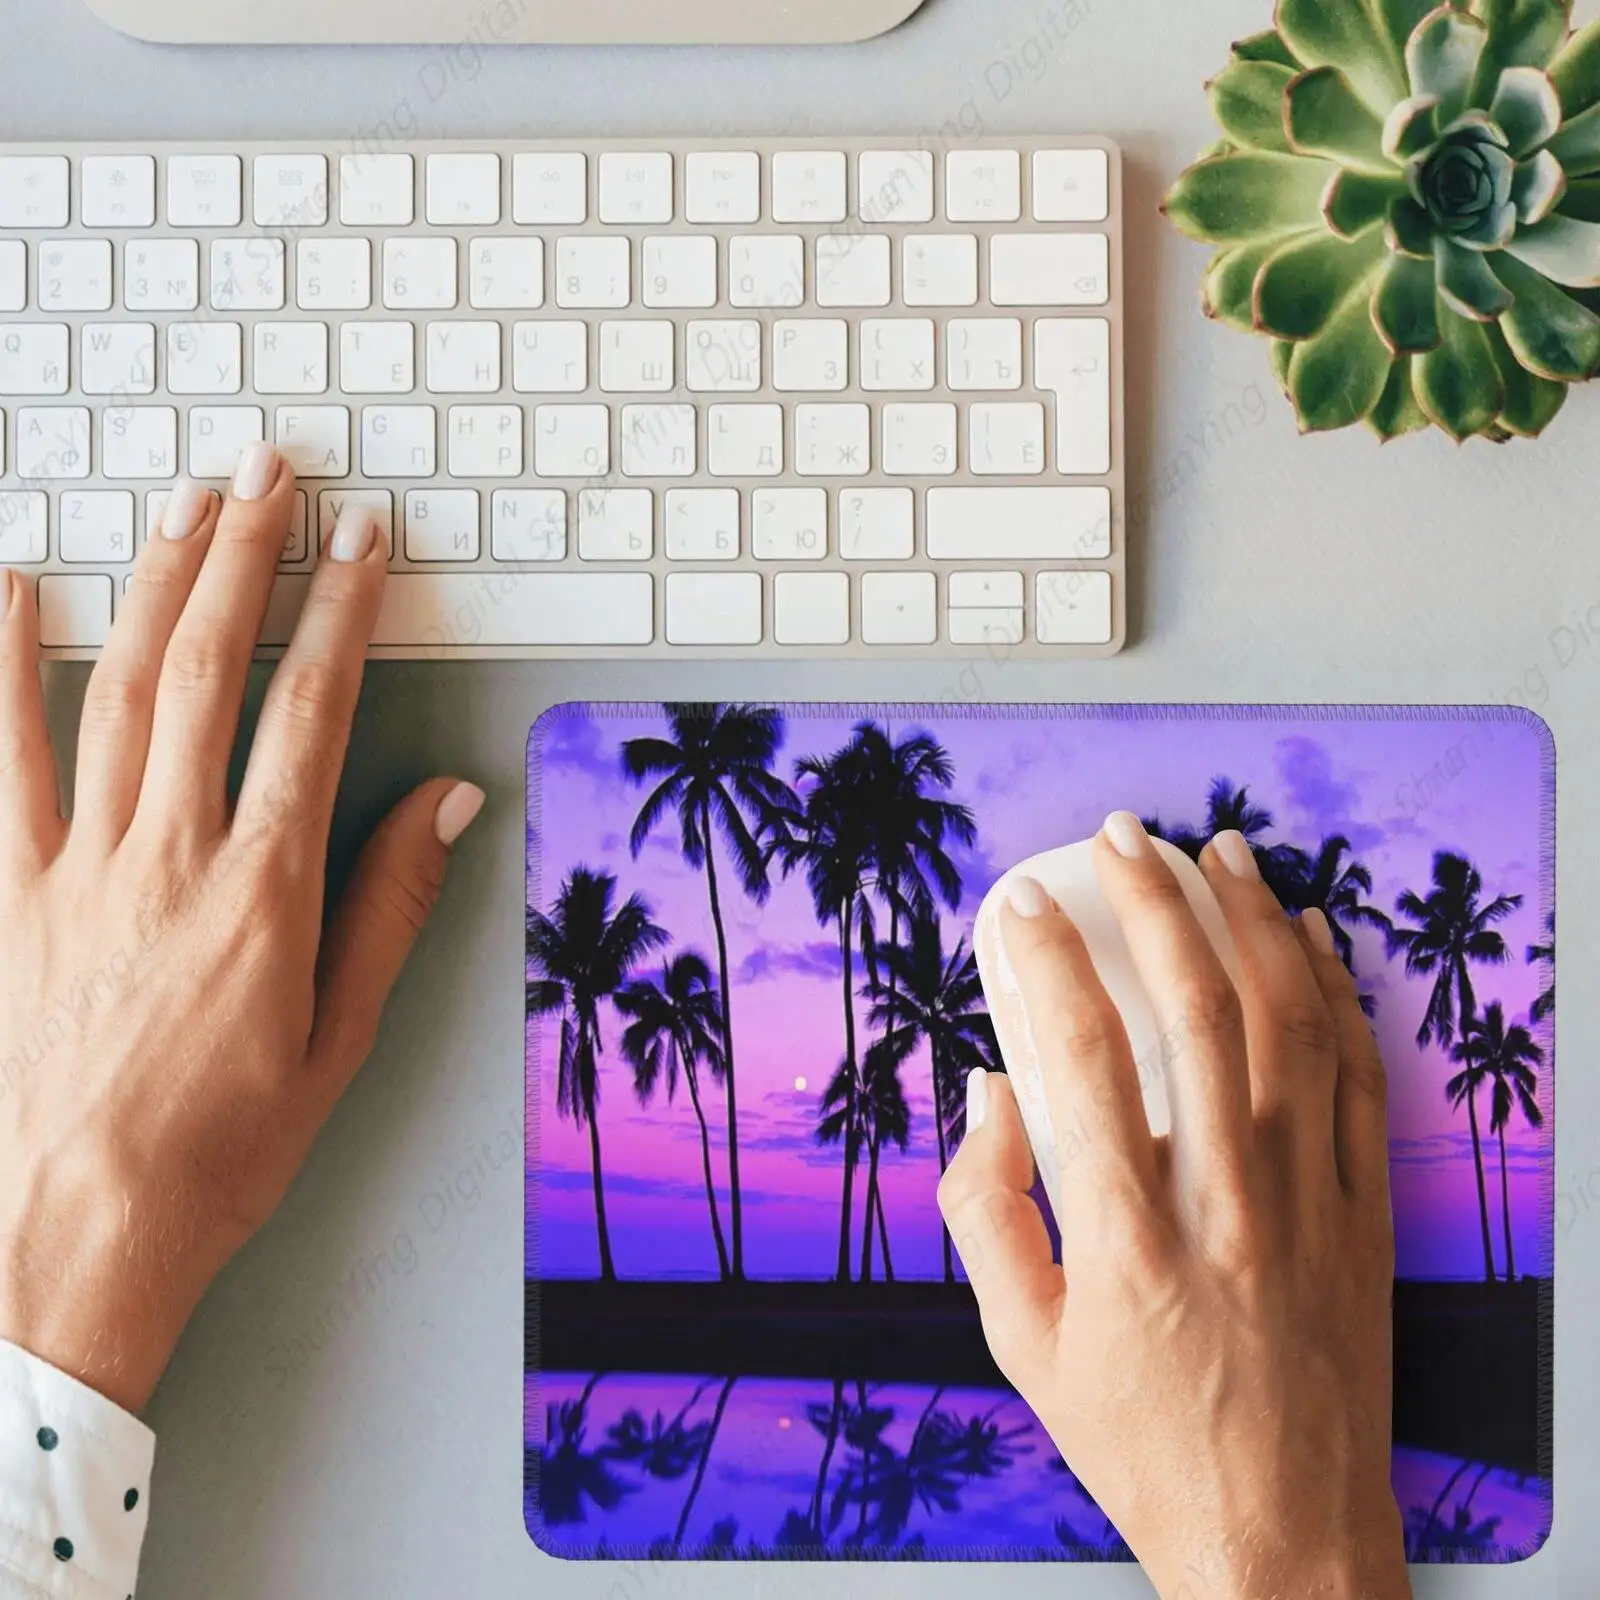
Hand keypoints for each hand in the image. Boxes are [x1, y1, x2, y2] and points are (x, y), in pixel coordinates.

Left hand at [0, 447, 483, 1413]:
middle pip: (210, 673)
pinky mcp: (9, 892)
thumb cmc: (221, 1146)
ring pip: (117, 693)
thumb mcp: (341, 1035)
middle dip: (246, 559)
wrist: (77, 1232)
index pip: (314, 713)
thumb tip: (447, 801)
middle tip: (271, 473)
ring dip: (156, 588)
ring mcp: (78, 867)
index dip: (343, 613)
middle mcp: (170, 857)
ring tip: (186, 506)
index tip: (364, 542)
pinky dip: (1, 668)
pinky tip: (13, 594)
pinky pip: (1, 760)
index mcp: (265, 891)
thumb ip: (392, 903)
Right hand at [941, 815, 1406, 1599]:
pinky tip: (1306, 933)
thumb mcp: (1024, 1347)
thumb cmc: (1142, 1444)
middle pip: (1196, 1014)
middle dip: (1152, 902)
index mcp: (1126, 1241)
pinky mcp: (1366, 1214)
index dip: (1044, 961)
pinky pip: (1359, 1077)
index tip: (1018, 902)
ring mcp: (1310, 1204)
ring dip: (1251, 921)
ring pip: (1290, 1025)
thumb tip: (988, 1093)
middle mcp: (1225, 1205)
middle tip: (1120, 836)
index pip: (1078, 1061)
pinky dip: (1335, 991)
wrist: (1286, 1538)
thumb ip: (987, 1211)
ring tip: (1216, 850)